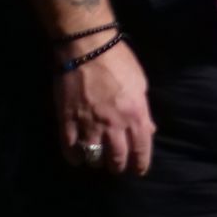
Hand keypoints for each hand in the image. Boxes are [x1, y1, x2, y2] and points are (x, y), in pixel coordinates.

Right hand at [55, 38, 155, 175]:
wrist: (87, 46)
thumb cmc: (119, 60)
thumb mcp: (141, 84)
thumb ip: (144, 110)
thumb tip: (148, 130)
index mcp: (135, 114)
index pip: (141, 148)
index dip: (140, 164)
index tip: (138, 170)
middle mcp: (113, 124)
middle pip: (117, 158)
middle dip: (118, 165)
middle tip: (116, 166)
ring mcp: (89, 124)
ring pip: (94, 157)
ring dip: (97, 161)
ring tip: (97, 159)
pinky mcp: (67, 120)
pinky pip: (70, 148)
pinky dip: (74, 157)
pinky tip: (77, 157)